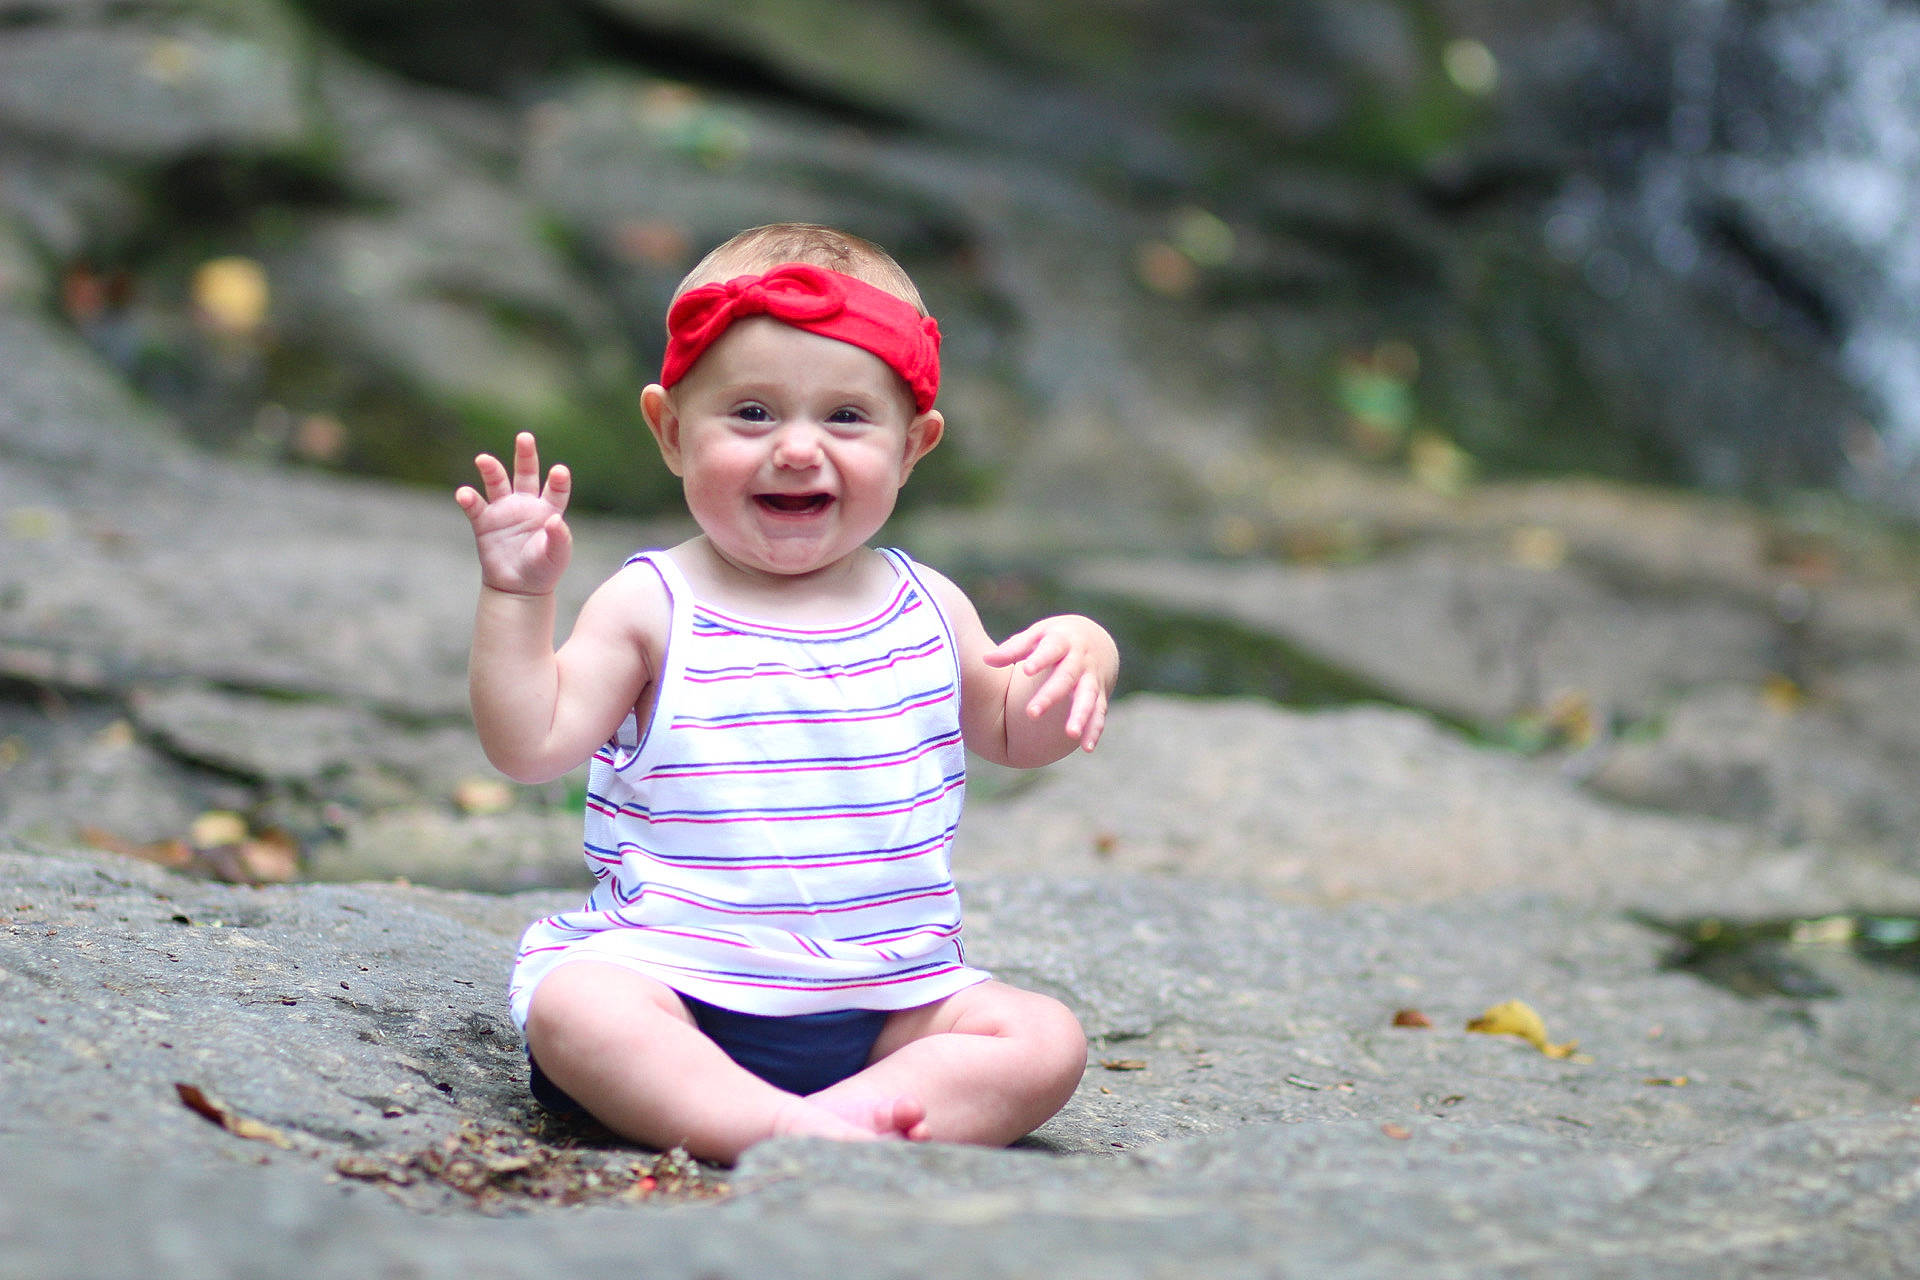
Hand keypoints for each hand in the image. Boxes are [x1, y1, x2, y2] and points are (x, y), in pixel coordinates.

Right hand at [455, 432, 573, 595]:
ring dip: (491, 470)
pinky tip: (464, 493)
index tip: (559, 471)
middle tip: (525, 437)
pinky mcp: (484, 522)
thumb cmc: (544, 569)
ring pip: (497, 483)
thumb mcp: (557, 555)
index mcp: (548, 509)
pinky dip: (468, 499)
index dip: (558, 480)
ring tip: (483, 460)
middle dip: (525, 455)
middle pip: (526, 473)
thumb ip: (559, 538)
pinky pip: (475, 507)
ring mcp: (504, 510)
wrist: (518, 588)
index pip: (556, 489)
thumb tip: (556, 520)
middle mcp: (526, 503)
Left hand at [984, 614, 1117, 751]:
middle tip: (1032, 714)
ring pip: (1087, 697)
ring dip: (1080, 716)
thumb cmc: (1055, 638)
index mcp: (1062, 641)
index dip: (1039, 660)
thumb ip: (1013, 648)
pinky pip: (1099, 713)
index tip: (1025, 670)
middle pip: (1066, 678)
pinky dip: (1094, 730)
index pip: (1051, 650)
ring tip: (1070, 734)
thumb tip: (986, 660)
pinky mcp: (1099, 695)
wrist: (1095, 638)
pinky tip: (1087, 748)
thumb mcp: (1037, 635)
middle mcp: (1080, 660)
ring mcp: (1091, 678)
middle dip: (1051, 696)